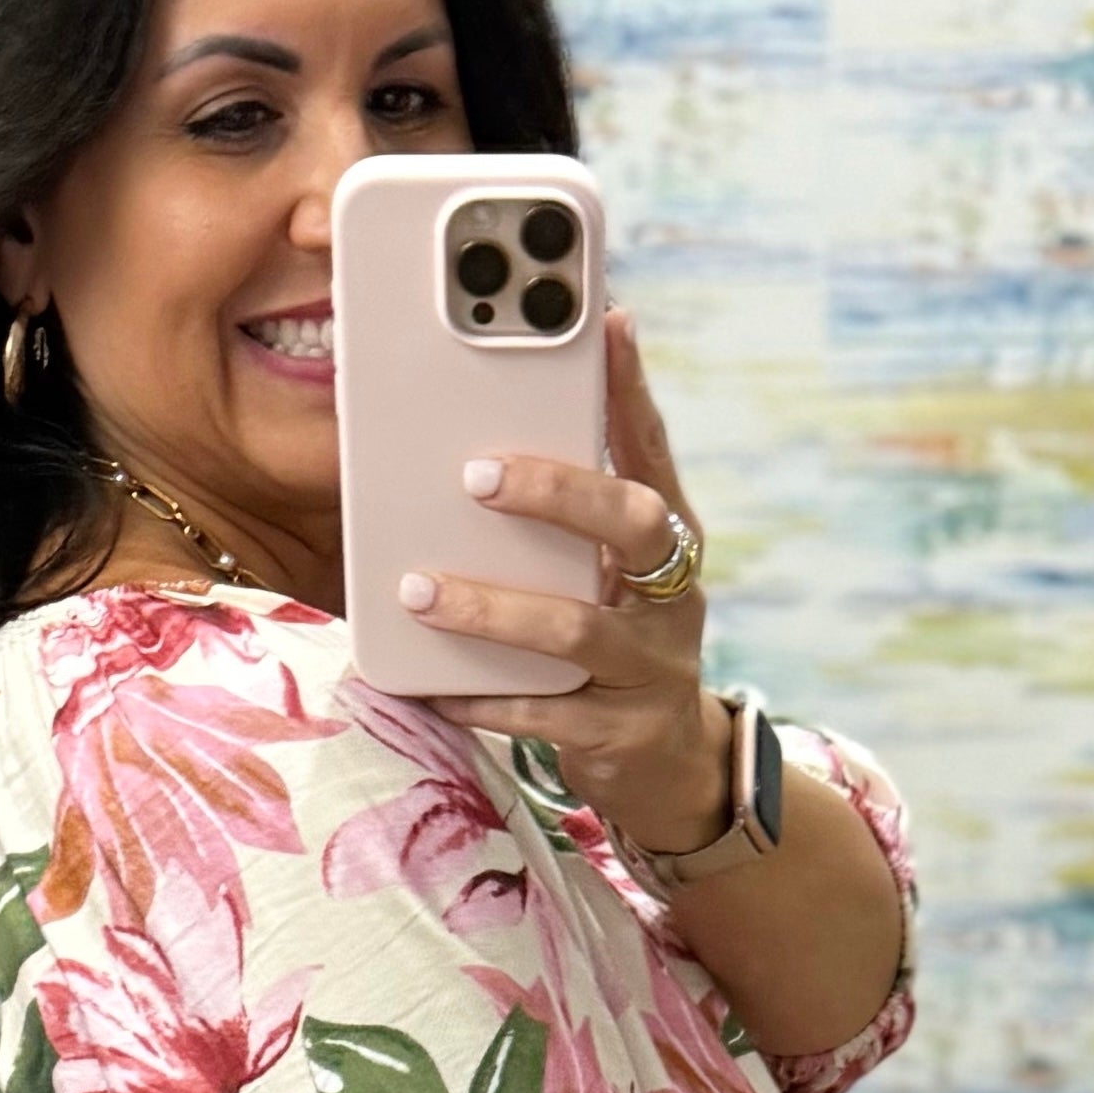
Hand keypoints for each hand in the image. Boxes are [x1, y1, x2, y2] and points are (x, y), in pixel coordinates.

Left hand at [410, 310, 728, 853]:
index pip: (654, 451)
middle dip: (557, 493)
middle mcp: (674, 596)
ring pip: (576, 630)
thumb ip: (570, 514)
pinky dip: (482, 697)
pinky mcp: (619, 736)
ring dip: (492, 607)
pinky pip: (542, 715)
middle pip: (635, 525)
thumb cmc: (616, 645)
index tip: (605, 323)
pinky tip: (431, 686)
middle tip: (477, 476)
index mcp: (669, 542)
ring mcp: (652, 668)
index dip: (633, 389)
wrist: (668, 768)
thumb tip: (487, 433)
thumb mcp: (607, 575)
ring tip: (419, 591)